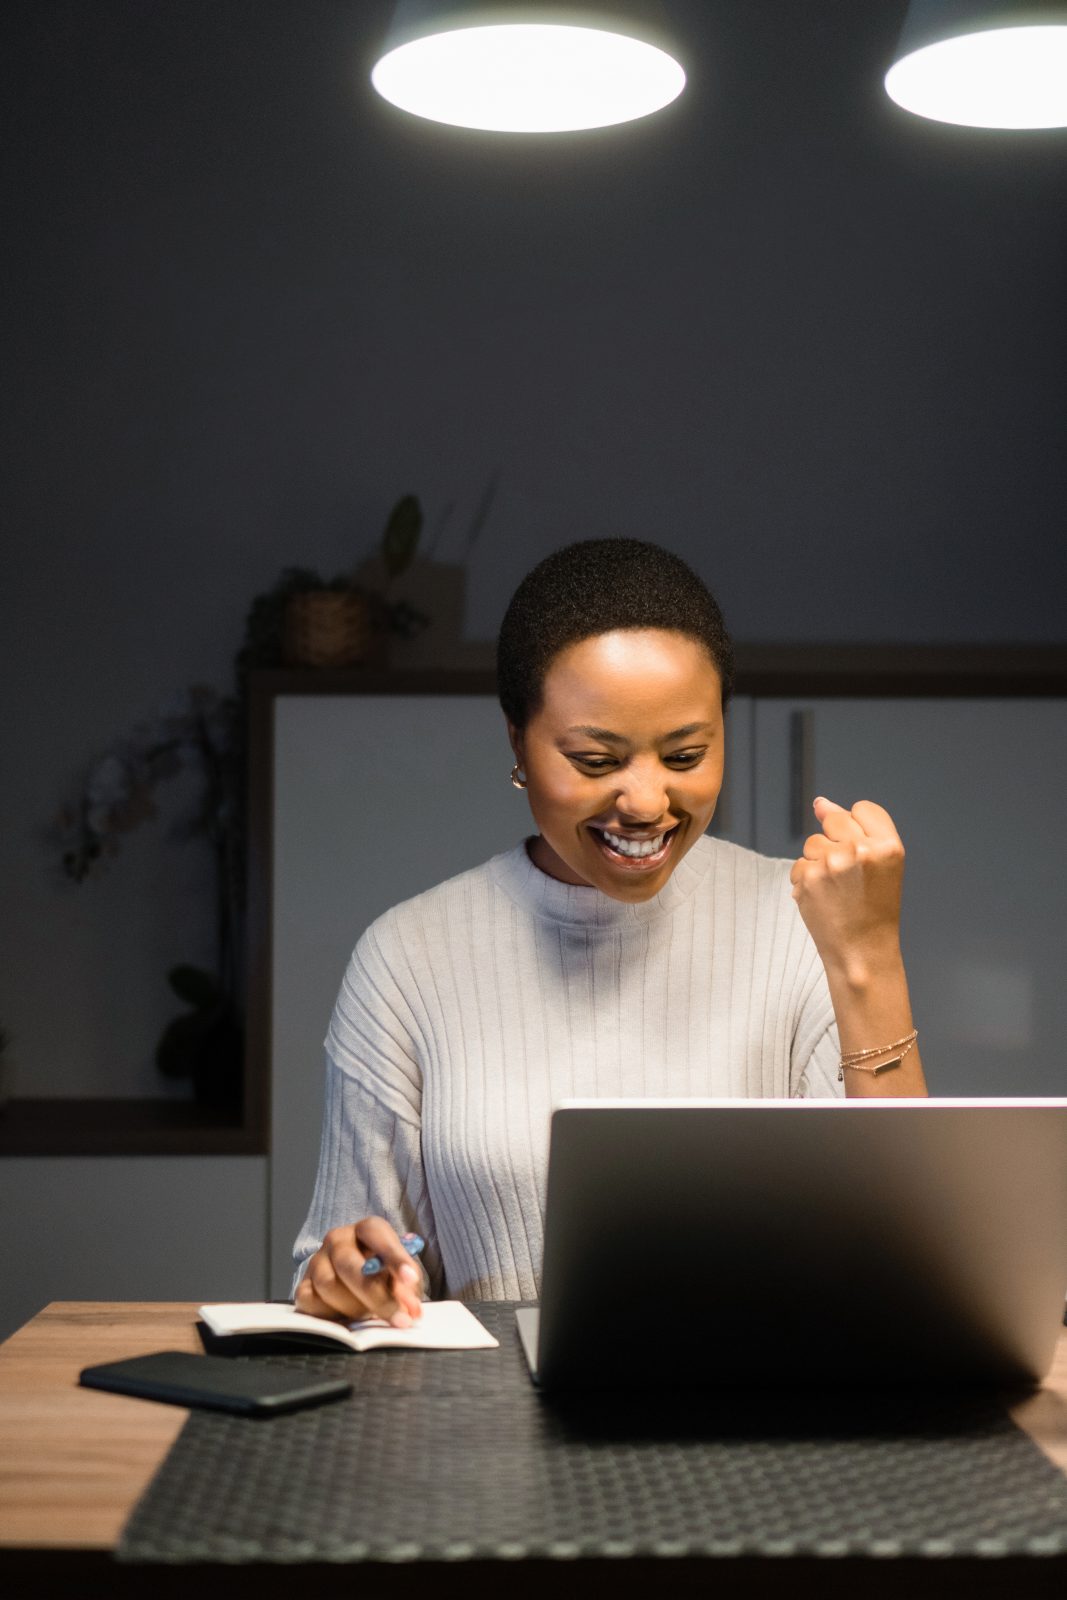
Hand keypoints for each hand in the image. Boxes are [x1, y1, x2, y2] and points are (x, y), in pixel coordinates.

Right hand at [294, 1216, 424, 1327]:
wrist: (354, 1284)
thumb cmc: (382, 1276)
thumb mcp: (400, 1276)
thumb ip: (407, 1288)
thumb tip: (410, 1308)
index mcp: (365, 1229)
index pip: (375, 1233)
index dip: (393, 1255)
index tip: (410, 1278)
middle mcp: (337, 1240)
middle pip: (348, 1263)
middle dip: (376, 1295)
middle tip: (400, 1319)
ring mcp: (316, 1262)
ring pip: (329, 1286)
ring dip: (354, 1308)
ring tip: (371, 1316)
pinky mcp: (302, 1286)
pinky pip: (312, 1303)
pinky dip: (332, 1316)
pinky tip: (348, 1320)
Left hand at [789, 797, 904, 980]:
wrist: (862, 952)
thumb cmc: (874, 909)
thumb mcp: (883, 866)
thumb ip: (857, 830)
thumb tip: (820, 803)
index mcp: (889, 846)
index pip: (863, 808)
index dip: (858, 827)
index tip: (862, 851)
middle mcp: (861, 850)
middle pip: (834, 818)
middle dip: (836, 840)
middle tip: (847, 873)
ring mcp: (831, 863)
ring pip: (813, 842)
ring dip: (819, 860)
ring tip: (836, 889)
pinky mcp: (807, 878)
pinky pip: (799, 864)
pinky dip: (806, 879)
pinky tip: (822, 898)